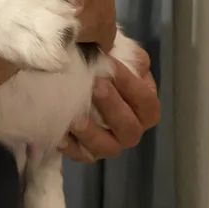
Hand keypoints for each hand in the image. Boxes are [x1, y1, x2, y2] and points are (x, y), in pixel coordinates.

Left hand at [57, 47, 159, 161]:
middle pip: (131, 129)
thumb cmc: (99, 60)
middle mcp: (129, 128)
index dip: (132, 87)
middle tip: (96, 86)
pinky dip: (72, 146)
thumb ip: (125, 55)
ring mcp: (107, 142)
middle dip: (113, 108)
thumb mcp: (116, 52)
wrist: (70, 72)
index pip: (147, 103)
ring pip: (108, 147)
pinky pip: (80, 155)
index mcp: (142, 105)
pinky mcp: (84, 150)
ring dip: (93, 132)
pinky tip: (61, 133)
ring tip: (77, 117)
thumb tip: (114, 51)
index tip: (111, 65)